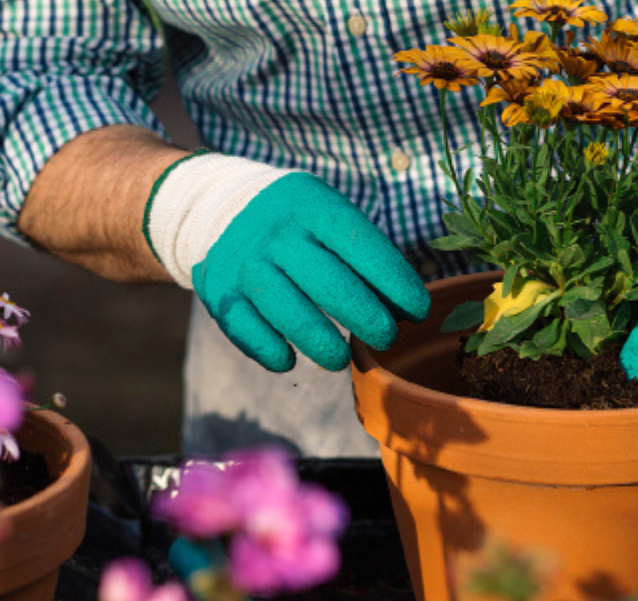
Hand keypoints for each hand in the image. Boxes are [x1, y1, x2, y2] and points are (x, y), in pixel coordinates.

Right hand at [147, 157, 429, 371]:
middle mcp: (276, 231)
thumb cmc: (299, 225)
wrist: (218, 206)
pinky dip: (270, 351)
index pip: (363, 246)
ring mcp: (244, 261)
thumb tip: (404, 313)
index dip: (396, 283)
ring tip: (341, 359)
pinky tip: (289, 360)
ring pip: (289, 313)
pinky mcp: (219, 290)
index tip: (418, 312)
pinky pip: (247, 331)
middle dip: (367, 319)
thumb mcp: (329, 218)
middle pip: (330, 284)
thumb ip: (364, 257)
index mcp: (312, 204)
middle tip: (386, 338)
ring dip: (322, 345)